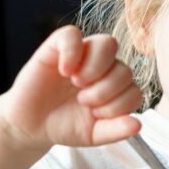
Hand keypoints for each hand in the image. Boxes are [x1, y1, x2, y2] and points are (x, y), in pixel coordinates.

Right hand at [1, 26, 142, 151]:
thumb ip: (116, 131)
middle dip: (107, 89)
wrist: (31, 125)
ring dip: (96, 67)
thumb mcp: (93, 135)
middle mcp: (103, 69)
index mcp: (115, 89)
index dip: (120, 103)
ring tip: (77, 83)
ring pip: (107, 44)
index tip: (96, 114)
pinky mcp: (57, 47)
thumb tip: (138, 125)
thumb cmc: (65, 126)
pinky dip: (72, 51)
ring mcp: (82, 56)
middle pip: (124, 67)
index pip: (134, 88)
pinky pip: (72, 34)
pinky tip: (65, 71)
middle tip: (83, 101)